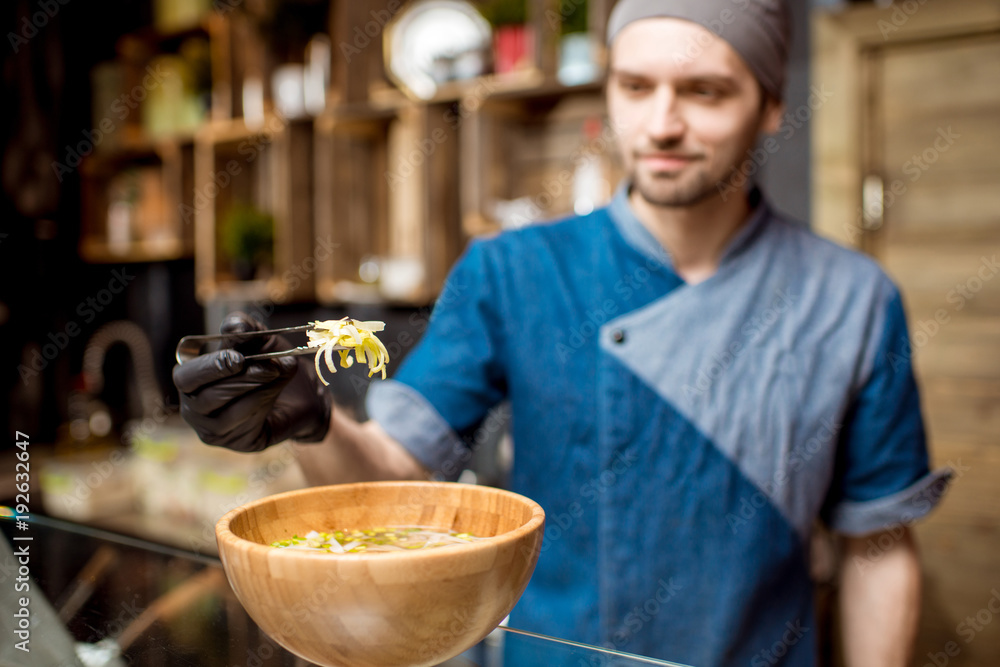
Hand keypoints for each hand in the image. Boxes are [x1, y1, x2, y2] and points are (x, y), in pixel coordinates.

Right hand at [172, 313, 331, 451]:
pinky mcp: (236, 443)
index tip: (237, 358)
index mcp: (191, 379)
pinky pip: (244, 427)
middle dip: (237, 381)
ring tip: (278, 372)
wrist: (303, 393)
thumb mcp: (258, 339)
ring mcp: (212, 430)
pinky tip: (276, 392)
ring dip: (255, 390)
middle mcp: (194, 407)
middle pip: (204, 398)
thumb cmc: (269, 363)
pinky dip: (262, 406)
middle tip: (267, 367)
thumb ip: (243, 328)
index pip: (185, 377)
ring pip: (225, 414)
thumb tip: (234, 326)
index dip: (209, 368)